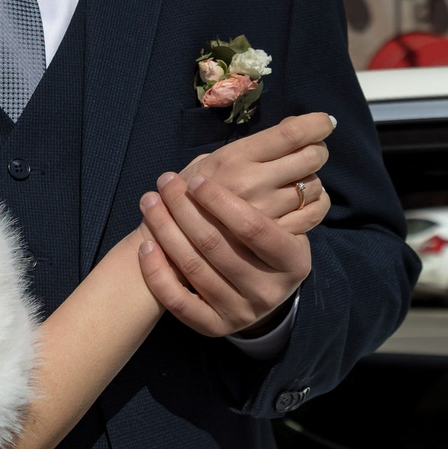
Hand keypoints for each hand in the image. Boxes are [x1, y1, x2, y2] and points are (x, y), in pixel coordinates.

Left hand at [134, 111, 332, 335]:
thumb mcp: (279, 215)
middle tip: (164, 181)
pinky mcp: (214, 327)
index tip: (196, 177)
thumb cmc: (261, 239)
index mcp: (293, 260)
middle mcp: (270, 291)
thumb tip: (302, 121)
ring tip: (148, 201)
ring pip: (193, 269)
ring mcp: (242, 312)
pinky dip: (158, 272)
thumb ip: (280, 176)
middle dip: (183, 209)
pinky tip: (145, 245)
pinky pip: (179, 302)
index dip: (222, 201)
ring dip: (164, 230)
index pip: (254, 227)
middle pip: (217, 246)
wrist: (252, 292)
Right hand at [176, 110, 334, 232]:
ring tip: (301, 179)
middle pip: (311, 157)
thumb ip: (246, 149)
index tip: (325, 122)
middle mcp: (254, 182)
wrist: (172, 246)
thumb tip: (290, 128)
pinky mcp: (274, 237)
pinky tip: (306, 201)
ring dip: (313, 179)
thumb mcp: (206, 163)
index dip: (316, 124)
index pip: (290, 133)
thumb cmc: (187, 197)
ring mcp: (267, 212)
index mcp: (235, 158)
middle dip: (317, 150)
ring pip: (315, 186)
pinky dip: (316, 204)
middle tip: (312, 151)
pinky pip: (313, 215)